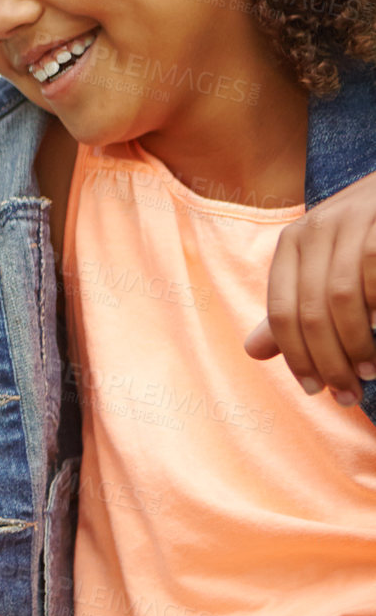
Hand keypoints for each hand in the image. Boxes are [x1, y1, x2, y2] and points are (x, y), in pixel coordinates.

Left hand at [245, 173, 375, 404]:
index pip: (280, 310)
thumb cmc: (364, 237)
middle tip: (347, 393)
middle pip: (310, 311)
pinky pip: (375, 275)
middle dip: (328, 360)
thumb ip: (292, 308)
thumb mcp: (320, 266)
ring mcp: (352, 222)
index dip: (294, 356)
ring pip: (342, 298)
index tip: (314, 390)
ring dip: (356, 343)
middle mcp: (315, 229)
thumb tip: (252, 352)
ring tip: (369, 372)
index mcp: (291, 243)